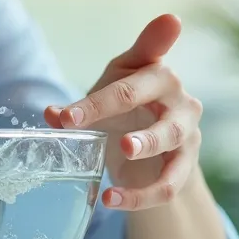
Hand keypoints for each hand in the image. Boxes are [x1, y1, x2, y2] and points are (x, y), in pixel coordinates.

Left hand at [43, 14, 202, 211]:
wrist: (156, 150)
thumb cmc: (128, 112)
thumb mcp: (102, 102)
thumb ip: (76, 107)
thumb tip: (50, 115)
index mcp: (154, 69)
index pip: (153, 45)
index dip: (149, 40)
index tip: (106, 61)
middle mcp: (177, 94)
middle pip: (150, 91)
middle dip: (117, 103)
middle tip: (82, 119)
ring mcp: (187, 127)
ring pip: (170, 134)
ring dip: (146, 142)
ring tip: (124, 149)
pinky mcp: (187, 162)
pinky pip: (169, 182)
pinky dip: (140, 195)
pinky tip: (111, 198)